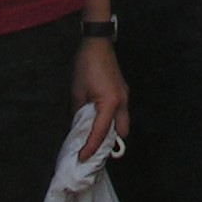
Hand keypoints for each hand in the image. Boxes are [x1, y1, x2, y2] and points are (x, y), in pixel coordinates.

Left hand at [71, 36, 128, 159]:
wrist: (97, 44)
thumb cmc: (86, 66)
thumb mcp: (77, 91)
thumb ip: (78, 112)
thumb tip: (77, 125)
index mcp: (110, 103)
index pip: (100, 133)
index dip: (90, 148)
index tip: (82, 158)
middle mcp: (122, 102)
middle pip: (121, 132)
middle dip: (108, 142)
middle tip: (92, 148)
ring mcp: (125, 96)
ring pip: (122, 122)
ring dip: (110, 131)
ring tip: (94, 136)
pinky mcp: (123, 91)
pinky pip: (120, 112)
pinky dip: (111, 120)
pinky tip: (98, 119)